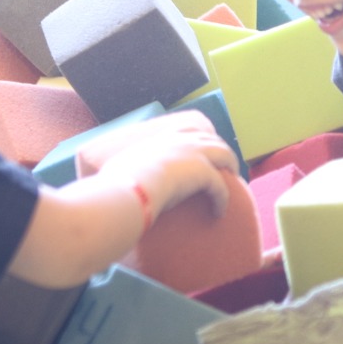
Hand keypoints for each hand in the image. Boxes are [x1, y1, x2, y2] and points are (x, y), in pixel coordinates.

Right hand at [76, 112, 237, 217]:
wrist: (128, 190)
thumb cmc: (117, 185)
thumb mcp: (119, 170)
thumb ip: (123, 172)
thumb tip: (108, 184)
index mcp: (161, 138)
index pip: (188, 131)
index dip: (200, 140)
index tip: (205, 152)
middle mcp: (180, 141)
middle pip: (212, 139)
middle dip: (222, 152)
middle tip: (226, 167)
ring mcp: (193, 154)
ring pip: (224, 155)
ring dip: (231, 168)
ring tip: (234, 182)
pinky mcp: (203, 173)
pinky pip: (221, 186)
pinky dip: (222, 200)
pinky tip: (220, 212)